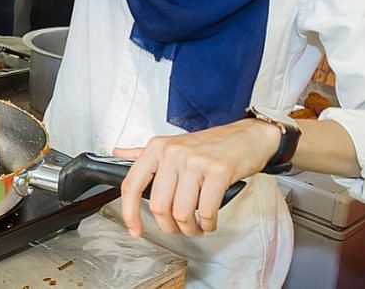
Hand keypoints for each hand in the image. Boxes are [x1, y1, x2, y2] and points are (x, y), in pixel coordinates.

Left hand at [112, 119, 279, 236]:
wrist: (248, 136)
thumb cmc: (210, 144)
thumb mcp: (172, 144)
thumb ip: (142, 152)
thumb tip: (117, 154)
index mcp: (157, 148)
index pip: (132, 184)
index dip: (129, 213)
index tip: (135, 229)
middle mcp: (172, 153)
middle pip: (159, 205)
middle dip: (169, 226)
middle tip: (178, 228)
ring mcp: (195, 162)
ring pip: (181, 212)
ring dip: (189, 228)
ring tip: (196, 227)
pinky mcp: (218, 172)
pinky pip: (206, 210)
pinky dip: (208, 224)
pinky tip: (210, 222)